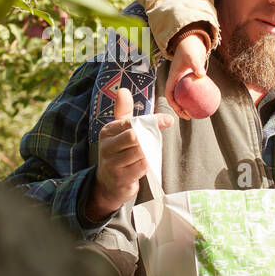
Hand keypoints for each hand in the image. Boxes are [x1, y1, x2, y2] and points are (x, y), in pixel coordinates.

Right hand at [87, 88, 175, 221]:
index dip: (152, 121)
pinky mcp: (120, 177)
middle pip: (136, 136)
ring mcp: (112, 163)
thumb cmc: (118, 154)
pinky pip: (142, 166)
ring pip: (141, 152)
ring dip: (149, 154)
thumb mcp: (118, 132)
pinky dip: (148, 165)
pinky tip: (144, 166)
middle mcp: (106, 146)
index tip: (168, 120)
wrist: (108, 185)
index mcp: (107, 131)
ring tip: (146, 156)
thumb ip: (123, 112)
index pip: (132, 122)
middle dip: (148, 139)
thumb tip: (123, 89)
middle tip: (153, 143)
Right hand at [165, 32, 213, 120]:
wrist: (191, 40)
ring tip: (197, 112)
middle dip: (181, 109)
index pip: (170, 94)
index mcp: (173, 77)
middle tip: (190, 116)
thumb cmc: (189, 48)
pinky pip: (192, 90)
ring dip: (188, 105)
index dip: (174, 105)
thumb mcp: (192, 56)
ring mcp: (183, 79)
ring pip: (184, 95)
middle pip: (176, 98)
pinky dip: (196, 96)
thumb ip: (196, 65)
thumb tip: (201, 75)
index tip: (182, 112)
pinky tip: (205, 101)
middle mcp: (177, 80)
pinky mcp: (190, 78)